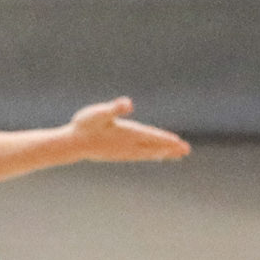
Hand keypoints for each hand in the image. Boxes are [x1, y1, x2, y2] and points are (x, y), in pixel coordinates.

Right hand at [61, 98, 190, 164]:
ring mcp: (123, 151)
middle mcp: (127, 145)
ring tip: (176, 155)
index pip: (150, 137)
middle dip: (170, 148)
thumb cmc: (84, 126)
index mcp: (126, 134)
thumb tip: (127, 103)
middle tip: (186, 150)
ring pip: (148, 153)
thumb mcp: (98, 113)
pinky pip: (140, 155)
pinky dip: (151, 155)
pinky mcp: (118, 154)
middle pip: (153, 147)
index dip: (165, 139)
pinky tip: (155, 156)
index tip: (179, 142)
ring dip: (163, 153)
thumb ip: (114, 108)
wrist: (72, 145)